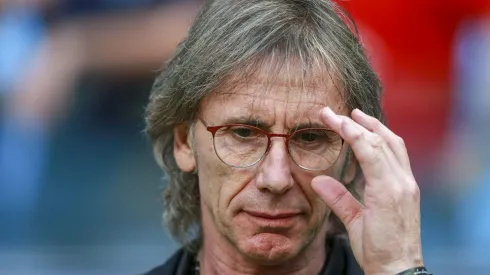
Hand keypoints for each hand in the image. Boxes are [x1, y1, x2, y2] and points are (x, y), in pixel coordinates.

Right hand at [312, 107, 422, 274]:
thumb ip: (337, 199)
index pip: (367, 147)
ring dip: (375, 127)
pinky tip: (376, 138)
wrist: (401, 268)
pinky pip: (399, 155)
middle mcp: (402, 182)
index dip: (347, 128)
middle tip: (338, 113)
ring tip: (358, 116)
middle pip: (381, 141)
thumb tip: (316, 178)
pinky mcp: (409, 188)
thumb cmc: (377, 251)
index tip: (329, 115)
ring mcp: (408, 184)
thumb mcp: (353, 225)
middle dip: (359, 123)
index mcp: (387, 189)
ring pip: (394, 145)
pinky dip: (386, 140)